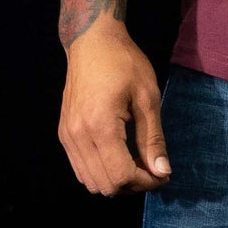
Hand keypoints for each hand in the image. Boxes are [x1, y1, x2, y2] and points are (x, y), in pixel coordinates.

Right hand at [58, 19, 171, 195]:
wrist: (91, 41)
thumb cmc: (124, 63)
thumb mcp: (147, 98)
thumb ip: (153, 139)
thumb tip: (162, 172)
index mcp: (100, 126)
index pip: (121, 176)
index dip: (146, 182)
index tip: (163, 173)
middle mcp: (78, 136)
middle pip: (106, 186)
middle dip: (133, 184)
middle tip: (152, 168)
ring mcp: (67, 136)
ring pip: (91, 182)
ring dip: (117, 181)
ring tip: (136, 162)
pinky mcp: (64, 134)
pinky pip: (81, 169)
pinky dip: (101, 172)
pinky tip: (118, 156)